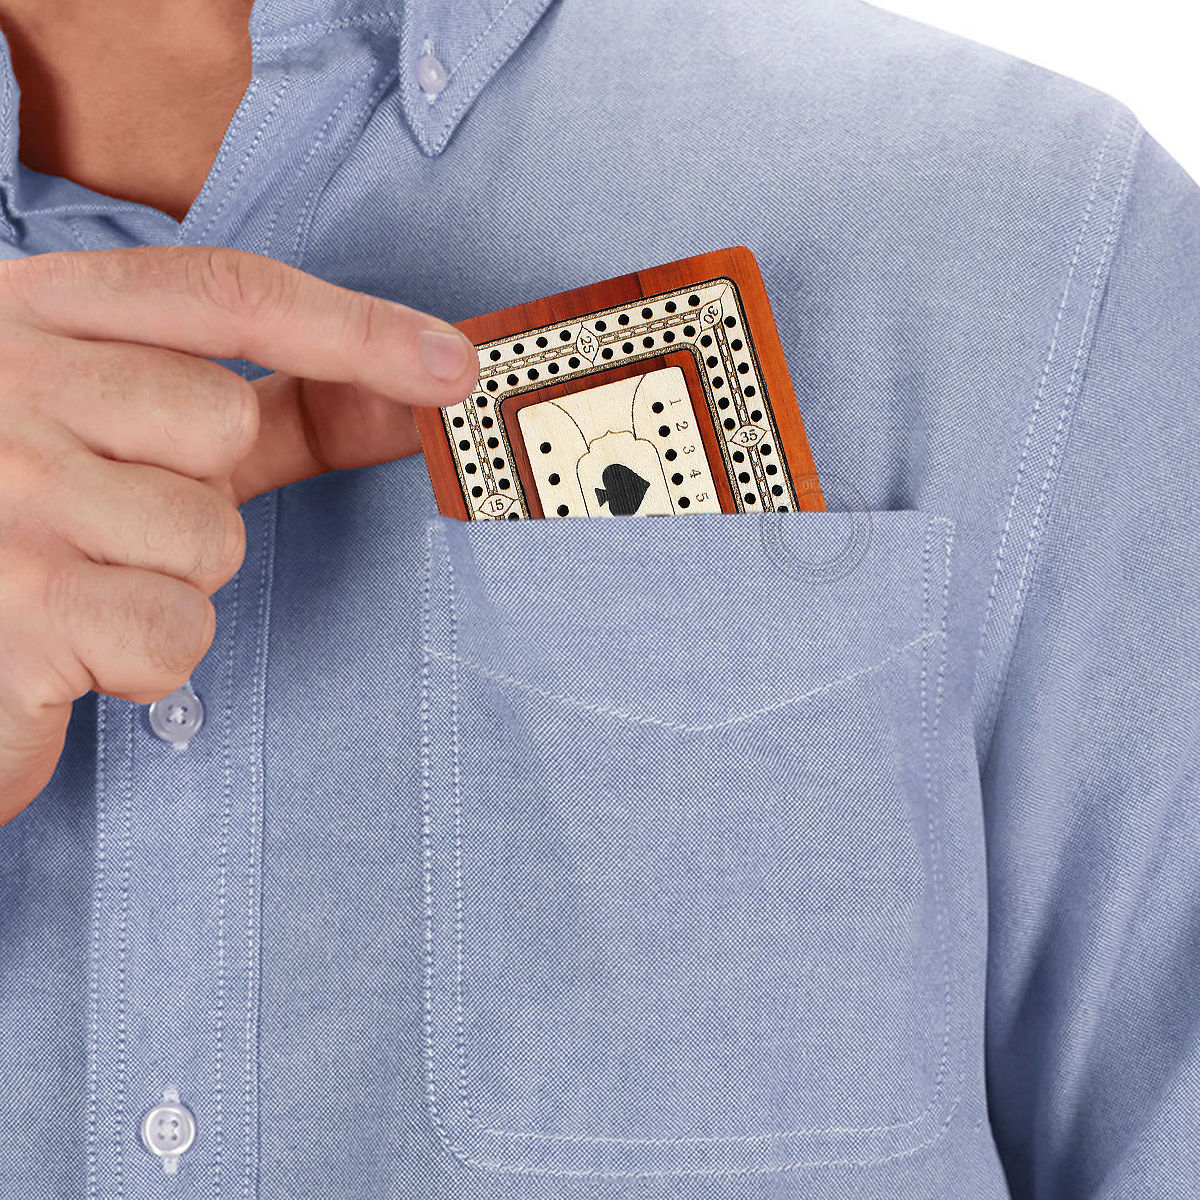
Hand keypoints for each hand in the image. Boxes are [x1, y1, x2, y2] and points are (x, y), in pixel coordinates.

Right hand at [0, 246, 478, 822]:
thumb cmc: (38, 531)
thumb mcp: (135, 437)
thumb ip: (279, 406)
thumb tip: (427, 383)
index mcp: (31, 315)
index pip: (225, 291)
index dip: (355, 327)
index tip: (456, 365)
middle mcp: (4, 382)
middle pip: (224, 422)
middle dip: (199, 488)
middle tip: (108, 521)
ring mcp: (5, 493)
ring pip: (207, 536)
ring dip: (169, 579)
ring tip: (78, 581)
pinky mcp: (21, 605)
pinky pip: (174, 628)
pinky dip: (145, 656)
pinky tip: (70, 645)